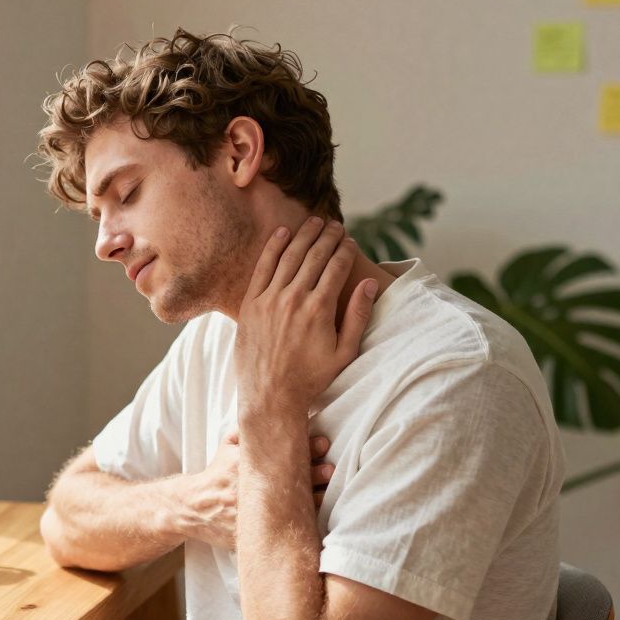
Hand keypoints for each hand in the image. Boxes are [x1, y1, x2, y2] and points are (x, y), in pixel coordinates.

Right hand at [173, 431, 334, 549]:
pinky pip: (276, 531)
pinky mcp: (249, 534)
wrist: (192, 508)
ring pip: (286, 508)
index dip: (302, 448)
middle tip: (330, 469)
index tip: (323, 443)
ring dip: (310, 501)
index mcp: (240, 464)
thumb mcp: (226, 446)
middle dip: (310, 475)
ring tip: (327, 493)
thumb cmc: (215, 474)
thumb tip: (268, 409)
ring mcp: (247, 513)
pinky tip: (314, 521)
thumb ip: (246, 430)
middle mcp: (244, 489)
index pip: (276, 453)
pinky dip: (296, 527)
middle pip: (284, 481)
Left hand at [233, 217, 378, 422]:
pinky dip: (273, 247)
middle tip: (335, 225)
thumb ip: (357, 315)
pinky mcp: (250, 304)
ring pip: (289, 256)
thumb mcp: (344, 352)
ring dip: (304, 235)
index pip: (337, 267)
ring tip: (314, 222)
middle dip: (328, 236)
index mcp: (319, 309)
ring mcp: (269, 300)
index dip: (345, 250)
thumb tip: (369, 283)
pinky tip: (282, 232)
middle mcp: (294, 299)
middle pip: (314, 256)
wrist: (270, 396)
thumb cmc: (311, 378)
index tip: (350, 241)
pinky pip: (263, 267)